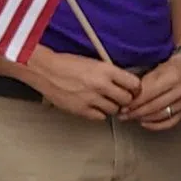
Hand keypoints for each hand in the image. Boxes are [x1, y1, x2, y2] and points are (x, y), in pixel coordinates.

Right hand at [22, 48, 140, 120]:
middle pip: (126, 99)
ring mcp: (90, 98)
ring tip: (105, 101)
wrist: (45, 70)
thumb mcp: (94, 62)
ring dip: (112, 107)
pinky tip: (94, 106)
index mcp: (106, 70)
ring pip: (114, 110)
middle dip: (125, 99)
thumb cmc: (67, 64)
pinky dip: (99, 113)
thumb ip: (111, 73)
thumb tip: (126, 83)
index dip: (135, 88)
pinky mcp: (80, 109)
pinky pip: (100, 117)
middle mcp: (100, 85)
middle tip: (120, 98)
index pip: (134, 83)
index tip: (133, 90)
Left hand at [125, 53, 180, 129]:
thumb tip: (126, 95)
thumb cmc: (171, 65)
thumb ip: (143, 81)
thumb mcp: (156, 67)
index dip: (133, 102)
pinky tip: (145, 123)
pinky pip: (170, 122)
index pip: (149, 94)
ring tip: (132, 117)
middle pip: (154, 106)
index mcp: (173, 76)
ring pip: (161, 115)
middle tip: (123, 114)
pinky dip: (156, 125)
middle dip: (135, 112)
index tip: (122, 105)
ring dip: (143, 118)